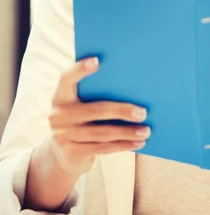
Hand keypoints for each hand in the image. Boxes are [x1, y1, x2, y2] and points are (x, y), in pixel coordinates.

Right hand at [48, 57, 149, 176]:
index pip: (67, 78)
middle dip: (121, 111)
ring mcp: (63, 136)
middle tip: (143, 113)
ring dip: (127, 132)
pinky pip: (102, 148)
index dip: (80, 69)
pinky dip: (123, 145)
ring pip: (101, 133)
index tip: (97, 61)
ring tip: (146, 130)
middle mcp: (58, 115)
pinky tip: (138, 142)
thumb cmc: (83, 118)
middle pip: (94, 110)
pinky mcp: (72, 153)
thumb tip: (131, 83)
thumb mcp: (82, 103)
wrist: (65, 153)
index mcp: (61, 96)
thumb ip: (95, 92)